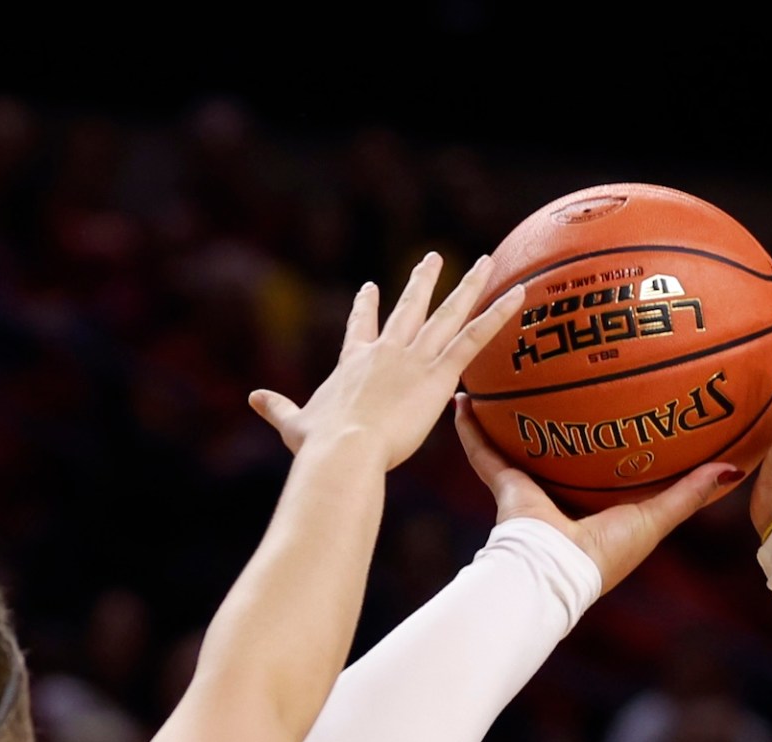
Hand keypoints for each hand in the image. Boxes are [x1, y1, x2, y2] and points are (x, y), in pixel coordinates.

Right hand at [248, 252, 523, 470]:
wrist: (343, 451)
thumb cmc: (319, 446)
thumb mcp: (294, 424)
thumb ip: (278, 408)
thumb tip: (253, 398)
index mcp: (353, 363)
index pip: (361, 328)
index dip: (365, 308)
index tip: (369, 289)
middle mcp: (386, 351)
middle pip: (409, 309)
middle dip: (422, 283)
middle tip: (433, 259)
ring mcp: (414, 359)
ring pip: (448, 314)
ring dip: (469, 287)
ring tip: (486, 263)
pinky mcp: (439, 373)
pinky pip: (475, 336)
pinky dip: (498, 314)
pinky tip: (518, 294)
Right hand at [451, 401, 743, 593]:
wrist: (553, 574)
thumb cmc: (606, 555)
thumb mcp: (655, 519)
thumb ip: (690, 493)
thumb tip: (735, 467)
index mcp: (596, 506)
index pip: (606, 464)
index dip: (614, 438)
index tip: (623, 404)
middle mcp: (561, 496)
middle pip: (560, 448)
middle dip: (561, 419)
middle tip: (566, 374)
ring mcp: (529, 490)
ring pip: (518, 445)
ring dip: (510, 416)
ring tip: (510, 375)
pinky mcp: (504, 487)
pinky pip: (483, 452)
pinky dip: (470, 429)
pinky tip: (465, 397)